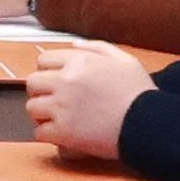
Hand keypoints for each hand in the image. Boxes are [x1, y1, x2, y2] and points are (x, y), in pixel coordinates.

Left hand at [26, 39, 154, 157]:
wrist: (148, 123)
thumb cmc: (139, 93)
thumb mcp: (124, 60)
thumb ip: (97, 48)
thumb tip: (73, 45)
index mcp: (79, 62)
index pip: (43, 60)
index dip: (48, 71)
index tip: (56, 82)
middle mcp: (66, 81)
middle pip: (32, 83)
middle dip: (41, 91)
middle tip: (53, 100)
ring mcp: (62, 107)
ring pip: (31, 108)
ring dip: (42, 114)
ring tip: (57, 118)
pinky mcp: (63, 132)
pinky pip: (39, 133)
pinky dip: (48, 135)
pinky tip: (61, 134)